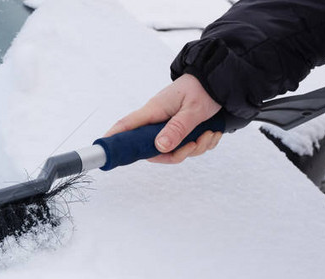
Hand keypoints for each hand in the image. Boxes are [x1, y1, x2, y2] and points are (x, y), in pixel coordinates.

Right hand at [104, 74, 222, 163]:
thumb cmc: (204, 89)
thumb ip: (176, 129)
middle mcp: (158, 121)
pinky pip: (188, 147)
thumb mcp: (192, 110)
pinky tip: (211, 131)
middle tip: (193, 143)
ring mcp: (169, 127)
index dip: (113, 138)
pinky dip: (203, 144)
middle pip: (154, 150)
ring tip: (208, 133)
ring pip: (175, 151)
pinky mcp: (181, 131)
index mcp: (154, 111)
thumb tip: (159, 147)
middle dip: (177, 153)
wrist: (220, 80)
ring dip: (196, 147)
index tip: (104, 150)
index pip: (126, 126)